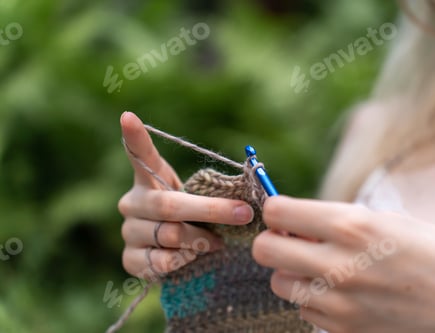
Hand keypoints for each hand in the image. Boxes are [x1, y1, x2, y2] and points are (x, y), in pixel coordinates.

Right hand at [118, 112, 253, 278]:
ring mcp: (129, 232)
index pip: (140, 156)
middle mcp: (132, 203)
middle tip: (243, 213)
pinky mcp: (130, 260)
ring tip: (216, 241)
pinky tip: (192, 256)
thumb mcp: (199, 196)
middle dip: (212, 211)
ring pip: (169, 235)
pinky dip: (184, 260)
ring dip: (201, 240)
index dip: (135, 137)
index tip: (129, 116)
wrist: (174, 251)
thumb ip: (213, 189)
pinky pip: (161, 262)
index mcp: (148, 180)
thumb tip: (250, 180)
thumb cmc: (191, 216)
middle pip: (169, 205)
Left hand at [252, 196, 434, 332]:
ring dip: (292, 273)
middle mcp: (339, 264)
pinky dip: (313, 300)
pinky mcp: (343, 331)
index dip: (277, 209)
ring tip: (319, 268)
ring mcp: (339, 303)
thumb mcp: (395, 221)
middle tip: (293, 240)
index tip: (285, 212)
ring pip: (280, 283)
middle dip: (273, 241)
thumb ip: (344, 220)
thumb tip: (305, 223)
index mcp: (354, 226)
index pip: (277, 212)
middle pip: (265, 250)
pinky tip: (339, 294)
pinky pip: (305, 311)